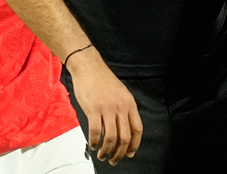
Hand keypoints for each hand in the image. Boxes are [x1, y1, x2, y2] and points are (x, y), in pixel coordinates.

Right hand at [67, 48, 142, 164]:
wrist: (89, 67)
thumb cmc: (102, 80)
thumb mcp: (120, 94)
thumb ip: (123, 110)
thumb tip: (123, 129)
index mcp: (129, 104)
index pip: (137, 129)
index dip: (134, 145)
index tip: (130, 154)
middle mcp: (121, 107)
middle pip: (125, 137)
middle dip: (120, 153)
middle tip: (114, 159)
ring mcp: (107, 108)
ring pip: (111, 137)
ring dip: (106, 150)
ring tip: (102, 155)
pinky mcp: (93, 109)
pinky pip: (96, 131)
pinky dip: (94, 142)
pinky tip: (93, 145)